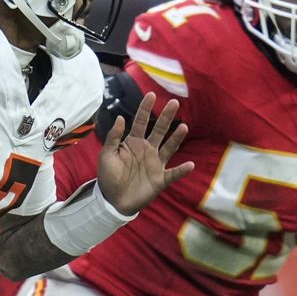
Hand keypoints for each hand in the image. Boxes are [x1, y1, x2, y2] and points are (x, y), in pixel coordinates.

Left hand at [96, 92, 193, 215]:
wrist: (113, 201)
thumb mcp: (106, 155)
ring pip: (169, 148)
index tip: (151, 94)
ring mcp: (155, 164)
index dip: (146, 109)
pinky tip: (190, 165)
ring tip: (184, 127)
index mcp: (133, 143)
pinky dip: (182, 170)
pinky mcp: (160, 179)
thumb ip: (113, 137)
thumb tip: (121, 117)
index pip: (141, 122)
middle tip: (174, 103)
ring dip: (176, 138)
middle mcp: (147, 150)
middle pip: (159, 130)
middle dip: (166, 117)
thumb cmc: (108, 176)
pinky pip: (173, 174)